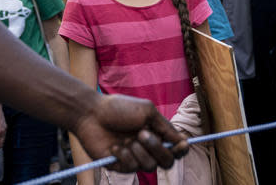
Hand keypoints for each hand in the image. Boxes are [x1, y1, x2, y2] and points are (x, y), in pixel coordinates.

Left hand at [72, 94, 187, 172]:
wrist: (92, 114)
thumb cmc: (118, 108)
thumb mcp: (147, 111)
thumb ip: (165, 127)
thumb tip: (183, 140)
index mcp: (156, 134)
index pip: (176, 148)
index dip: (181, 149)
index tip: (180, 144)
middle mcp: (147, 148)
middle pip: (166, 161)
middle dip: (157, 148)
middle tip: (141, 134)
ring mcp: (134, 158)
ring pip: (149, 166)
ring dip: (138, 151)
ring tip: (125, 139)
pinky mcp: (120, 166)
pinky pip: (131, 168)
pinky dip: (123, 155)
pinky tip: (114, 146)